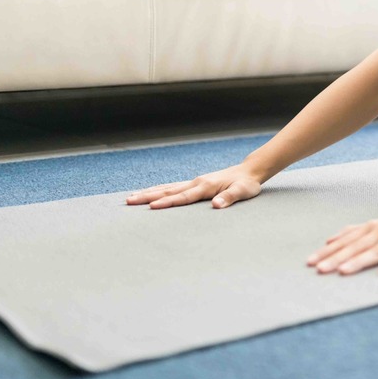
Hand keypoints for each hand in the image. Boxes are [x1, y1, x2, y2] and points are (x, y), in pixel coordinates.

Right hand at [125, 163, 264, 209]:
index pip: (183, 196)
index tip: (151, 207)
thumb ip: (230, 197)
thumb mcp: (242, 191)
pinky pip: (172, 187)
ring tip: (131, 198)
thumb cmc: (246, 184)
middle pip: (168, 191)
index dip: (168, 202)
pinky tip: (149, 193)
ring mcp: (194, 182)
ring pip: (167, 188)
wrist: (248, 171)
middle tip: (129, 202)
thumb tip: (216, 205)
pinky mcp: (194, 184)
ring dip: (149, 193)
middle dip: (148, 197)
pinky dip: (158, 190)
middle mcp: (196, 182)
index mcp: (205, 186)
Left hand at [307, 208, 377, 276]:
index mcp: (372, 227)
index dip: (328, 252)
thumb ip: (356, 231)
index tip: (310, 262)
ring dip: (359, 261)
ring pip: (376, 252)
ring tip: (343, 272)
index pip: (346, 241)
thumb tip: (329, 240)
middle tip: (319, 270)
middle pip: (356, 247)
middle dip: (336, 258)